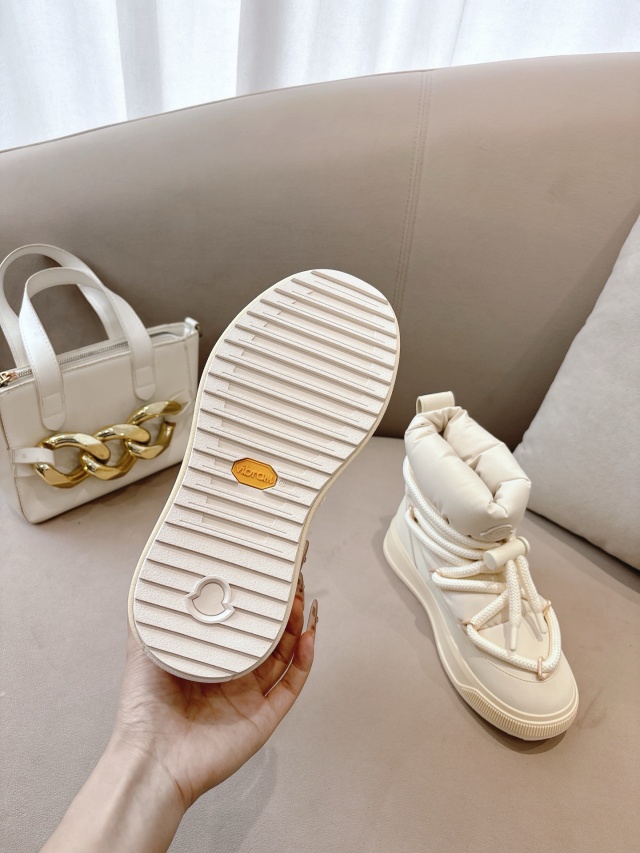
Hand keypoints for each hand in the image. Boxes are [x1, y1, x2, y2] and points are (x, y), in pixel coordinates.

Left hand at [114, 573, 316, 811]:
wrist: (153, 759)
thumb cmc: (144, 709)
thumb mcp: (144, 650)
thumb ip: (150, 619)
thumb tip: (149, 586)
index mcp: (207, 660)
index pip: (239, 625)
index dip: (254, 603)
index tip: (264, 578)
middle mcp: (231, 678)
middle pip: (267, 638)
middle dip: (281, 611)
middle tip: (290, 586)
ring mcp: (249, 698)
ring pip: (283, 657)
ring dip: (296, 630)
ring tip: (301, 603)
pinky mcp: (263, 718)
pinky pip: (291, 686)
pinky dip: (303, 662)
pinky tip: (307, 638)